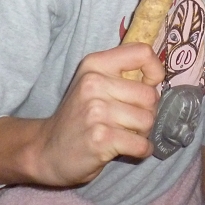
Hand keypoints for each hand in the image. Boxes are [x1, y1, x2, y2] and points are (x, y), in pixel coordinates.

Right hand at [0, 43, 164, 187]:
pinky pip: (141, 144)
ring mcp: (96, 111)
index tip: (149, 85)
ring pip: (148, 121)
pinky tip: (126, 149)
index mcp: (95, 64)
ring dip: (142, 133)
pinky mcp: (100, 139)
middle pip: (150, 95)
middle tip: (129, 120)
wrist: (46, 150)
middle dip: (147, 112)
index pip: (142, 53)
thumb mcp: (93, 83)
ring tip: (123, 134)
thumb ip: (122, 73)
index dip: (155, 71)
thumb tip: (159, 74)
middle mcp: (94, 83)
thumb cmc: (78, 116)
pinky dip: (141, 150)